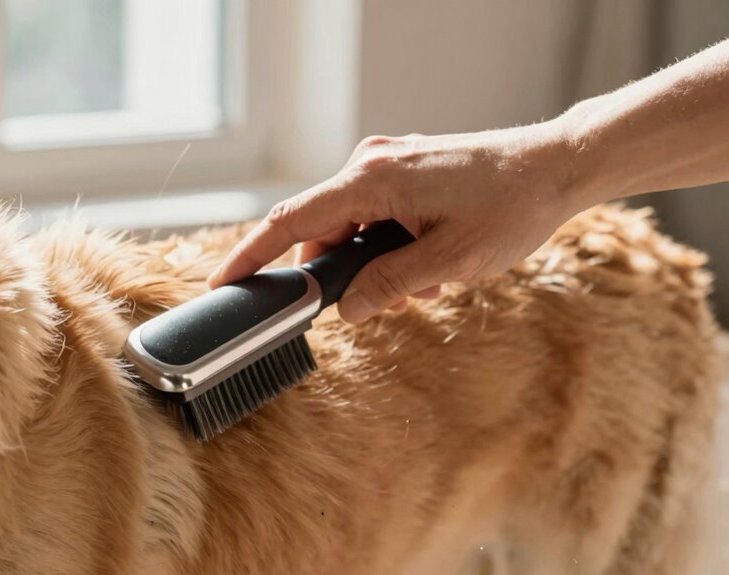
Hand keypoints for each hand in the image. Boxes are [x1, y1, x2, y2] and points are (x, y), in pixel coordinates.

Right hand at [207, 124, 579, 322]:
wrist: (557, 166)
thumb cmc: (510, 206)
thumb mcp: (449, 261)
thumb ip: (390, 285)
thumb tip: (347, 309)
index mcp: (371, 179)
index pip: (291, 221)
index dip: (252, 255)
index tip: (224, 282)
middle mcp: (370, 163)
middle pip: (321, 229)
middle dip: (336, 273)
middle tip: (370, 308)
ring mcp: (387, 162)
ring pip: (350, 226)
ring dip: (369, 263)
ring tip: (420, 285)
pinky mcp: (403, 170)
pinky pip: (374, 214)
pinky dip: (386, 245)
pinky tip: (426, 264)